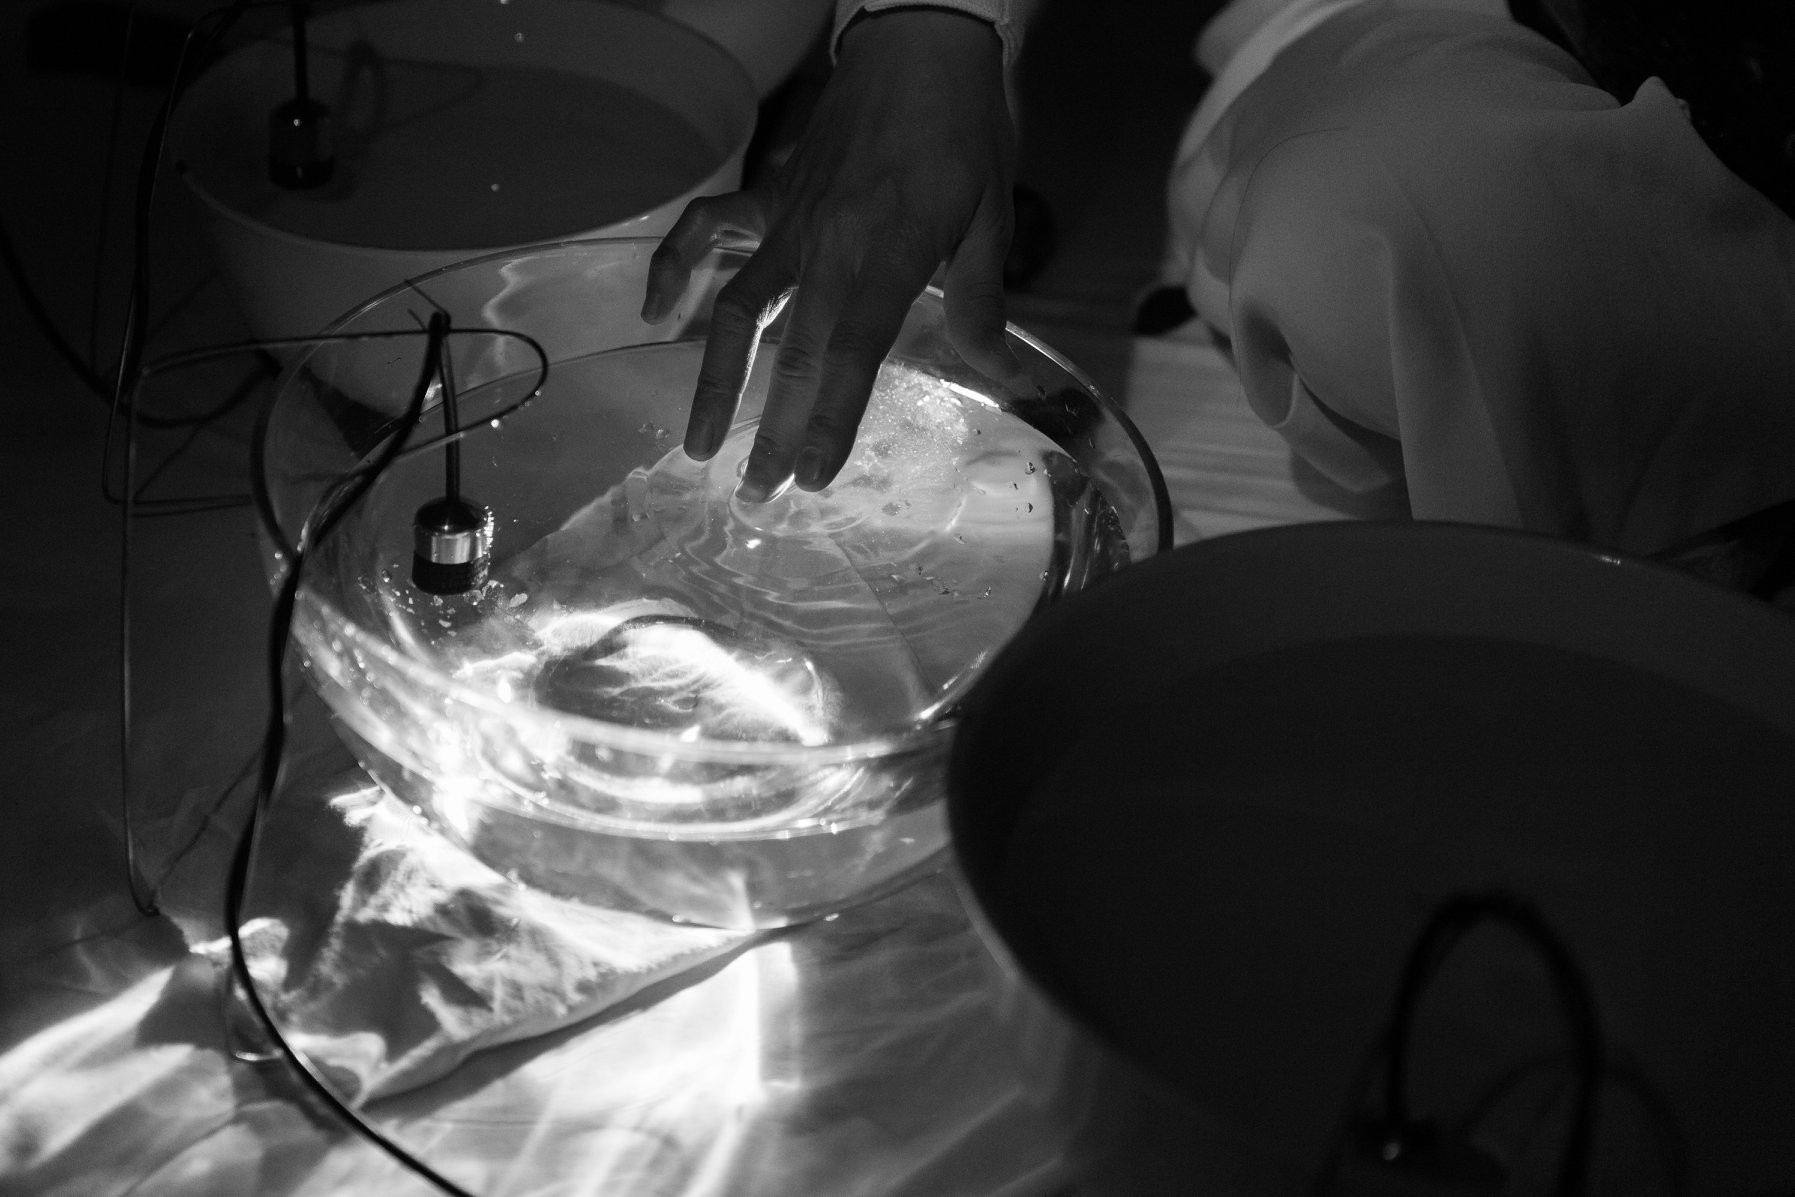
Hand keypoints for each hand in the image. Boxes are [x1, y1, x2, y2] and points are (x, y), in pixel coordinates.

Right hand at [641, 7, 1021, 500]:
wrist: (915, 42)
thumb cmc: (962, 131)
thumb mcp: (989, 218)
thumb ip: (982, 304)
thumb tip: (1000, 375)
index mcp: (889, 253)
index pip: (854, 354)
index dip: (829, 419)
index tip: (811, 475)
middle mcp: (828, 246)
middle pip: (793, 353)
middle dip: (771, 429)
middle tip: (756, 494)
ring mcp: (789, 223)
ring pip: (736, 311)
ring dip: (715, 382)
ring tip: (699, 443)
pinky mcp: (769, 202)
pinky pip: (707, 237)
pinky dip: (673, 270)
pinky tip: (655, 312)